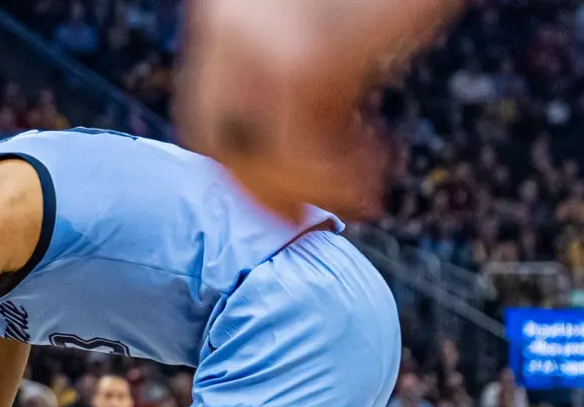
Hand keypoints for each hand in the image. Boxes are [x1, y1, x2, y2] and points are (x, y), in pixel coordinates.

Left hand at [176, 0, 403, 220]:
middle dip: (267, 189)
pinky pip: (301, 149)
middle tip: (314, 210)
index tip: (282, 198)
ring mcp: (257, 42)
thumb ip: (294, 72)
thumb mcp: (325, 27)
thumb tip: (291, 152)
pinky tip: (378, 163)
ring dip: (316, 185)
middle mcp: (226, 25)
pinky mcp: (304, 61)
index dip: (240, 168)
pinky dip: (339, 176)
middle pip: (219, 140)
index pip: (205, 115)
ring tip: (366, 182)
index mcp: (223, 14)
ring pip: (259, 154)